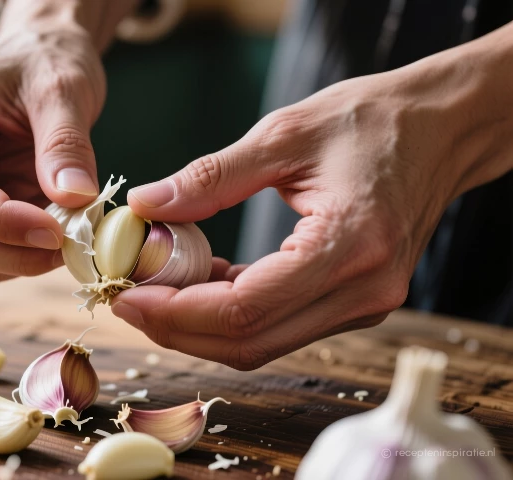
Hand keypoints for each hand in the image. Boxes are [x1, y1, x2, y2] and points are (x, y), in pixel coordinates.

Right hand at [0, 12, 106, 281]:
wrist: (40, 55)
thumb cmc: (44, 59)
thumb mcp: (63, 88)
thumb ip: (65, 143)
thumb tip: (74, 198)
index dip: (3, 223)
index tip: (57, 233)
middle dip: (14, 252)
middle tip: (73, 245)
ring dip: (22, 258)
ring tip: (71, 230)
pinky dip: (26, 254)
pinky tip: (59, 228)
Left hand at [111, 45, 512, 368]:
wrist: (438, 129)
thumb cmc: (371, 121)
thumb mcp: (284, 135)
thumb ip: (210, 177)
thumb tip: (145, 205)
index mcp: (350, 246)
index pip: (245, 309)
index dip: (176, 312)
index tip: (126, 293)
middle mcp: (363, 292)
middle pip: (249, 342)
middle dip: (177, 328)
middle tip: (127, 299)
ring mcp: (363, 305)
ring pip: (262, 343)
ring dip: (200, 326)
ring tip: (153, 289)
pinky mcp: (354, 303)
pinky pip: (279, 325)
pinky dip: (230, 314)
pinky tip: (197, 282)